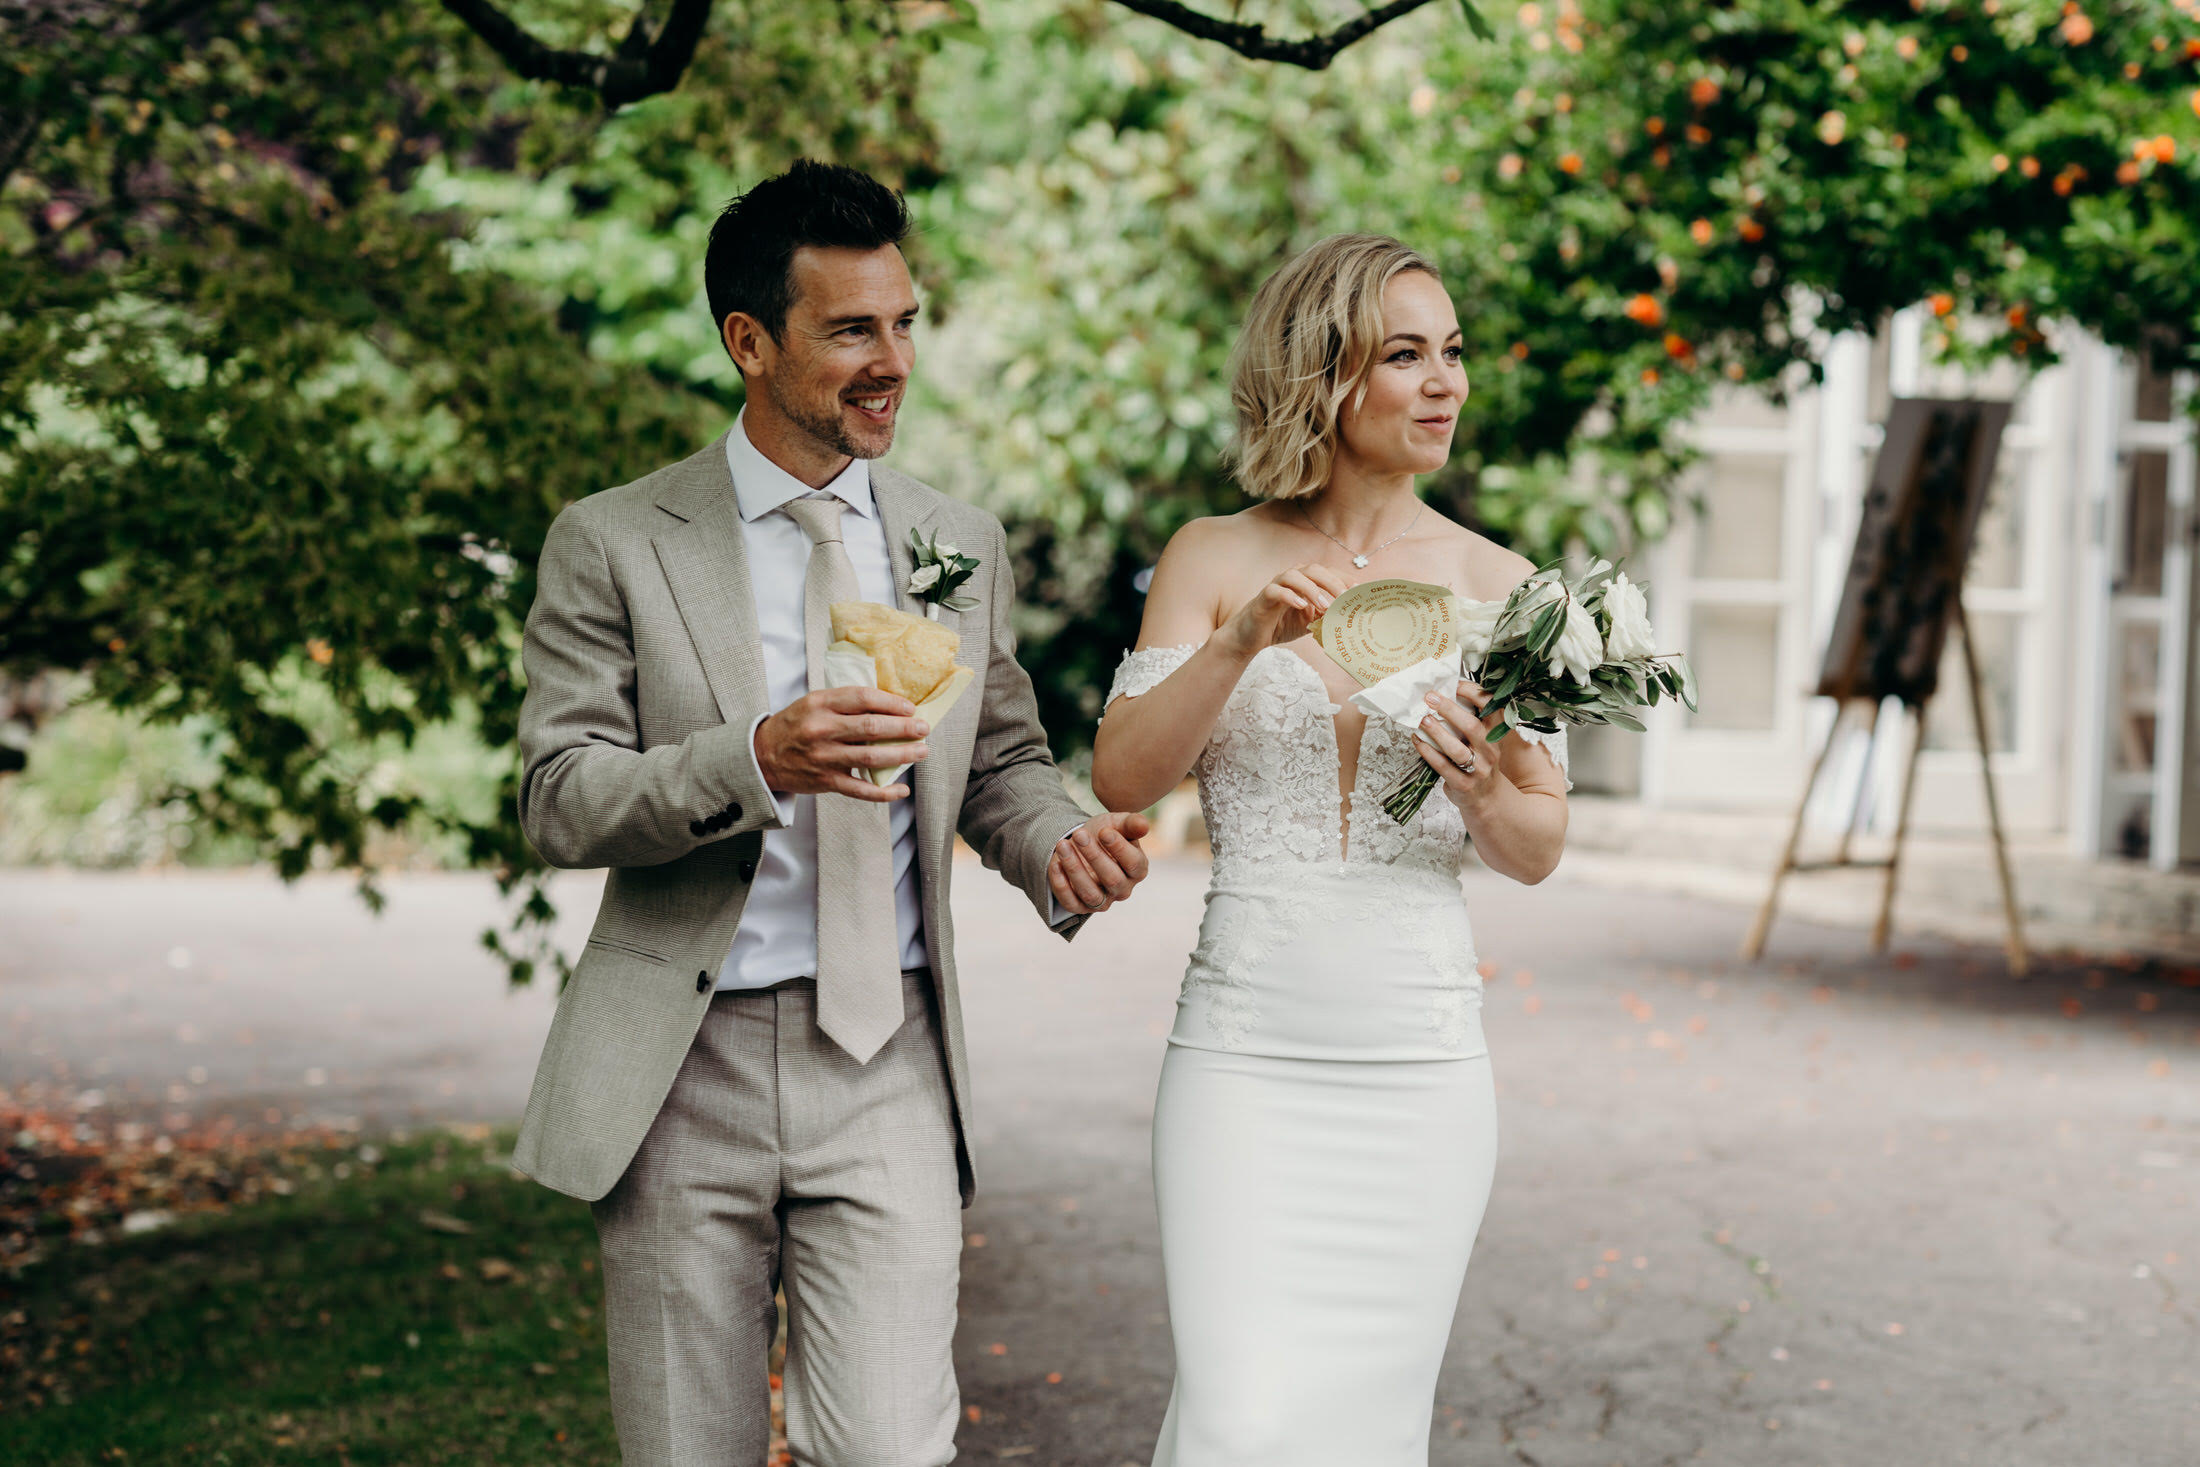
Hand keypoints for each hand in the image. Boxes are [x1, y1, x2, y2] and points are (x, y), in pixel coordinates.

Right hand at [755, 686, 929, 803]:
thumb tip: (888, 705)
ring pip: (871, 756)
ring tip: (922, 751)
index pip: (863, 698)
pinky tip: (902, 789)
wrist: (762, 756)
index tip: (910, 708)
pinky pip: (860, 789)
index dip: (891, 702)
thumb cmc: (795, 725)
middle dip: (904, 727)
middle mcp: (822, 730)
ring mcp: (825, 757)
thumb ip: (844, 702)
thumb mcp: (813, 703)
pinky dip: (884, 792)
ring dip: (902, 754)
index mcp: (820, 704)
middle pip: (871, 726)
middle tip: (924, 728)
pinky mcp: (826, 781)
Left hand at [1048, 812, 1153, 914]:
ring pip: (1091, 894)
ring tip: (1062, 845)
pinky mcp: (1080, 907)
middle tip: (1079, 835)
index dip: (1119, 848)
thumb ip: (1132, 823)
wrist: (1081, 843)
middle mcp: (1123, 889)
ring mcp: (1102, 901)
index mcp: (1138, 869)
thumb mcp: (1118, 823)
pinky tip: (1055, 863)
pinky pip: (1071, 903)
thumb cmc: (1105, 833)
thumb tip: (1144, 825)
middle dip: (1094, 856)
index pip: (1133, 863)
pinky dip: (1061, 885)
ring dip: (1075, 869)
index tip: (1104, 831)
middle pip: (1112, 879)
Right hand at [1214, 562, 1354, 660]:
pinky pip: (1275, 590)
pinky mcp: (1262, 598)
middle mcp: (1291, 578)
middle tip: (1345, 598)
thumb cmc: (1281, 625)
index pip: (1327, 573)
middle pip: (1313, 569)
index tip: (1359, 591)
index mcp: (1305, 581)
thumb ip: (1326, 616)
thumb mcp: (1310, 622)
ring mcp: (1275, 586)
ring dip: (1312, 588)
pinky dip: (1290, 596)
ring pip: (1294, 575)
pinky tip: (1301, 606)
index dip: (1344, 579)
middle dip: (1332, 582)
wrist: (1251, 637)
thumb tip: (1349, 615)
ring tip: (1324, 605)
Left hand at [1412, 678, 1502, 812]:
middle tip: (1430, 697)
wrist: (1487, 798)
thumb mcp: (1482, 740)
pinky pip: (1443, 766)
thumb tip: (1443, 693)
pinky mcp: (1463, 784)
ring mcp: (1479, 769)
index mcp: (1495, 734)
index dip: (1473, 692)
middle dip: (1449, 709)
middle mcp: (1490, 750)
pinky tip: (1417, 740)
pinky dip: (1428, 752)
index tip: (1454, 684)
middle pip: (1472, 726)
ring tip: (1422, 720)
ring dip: (1437, 732)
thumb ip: (1470, 720)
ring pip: (1457, 749)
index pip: (1491, 707)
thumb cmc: (1478, 760)